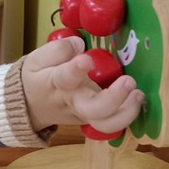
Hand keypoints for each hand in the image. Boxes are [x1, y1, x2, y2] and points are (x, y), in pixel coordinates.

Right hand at [21, 38, 143, 132]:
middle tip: (129, 81)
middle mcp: (73, 101)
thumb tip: (78, 44)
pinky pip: (111, 124)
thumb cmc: (37, 78)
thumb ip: (56, 50)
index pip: (65, 77)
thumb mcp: (37, 59)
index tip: (85, 59)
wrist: (30, 106)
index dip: (76, 69)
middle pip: (93, 109)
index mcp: (56, 83)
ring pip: (106, 124)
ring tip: (138, 94)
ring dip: (127, 112)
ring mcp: (85, 114)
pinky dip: (127, 116)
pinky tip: (136, 100)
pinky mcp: (94, 119)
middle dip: (114, 98)